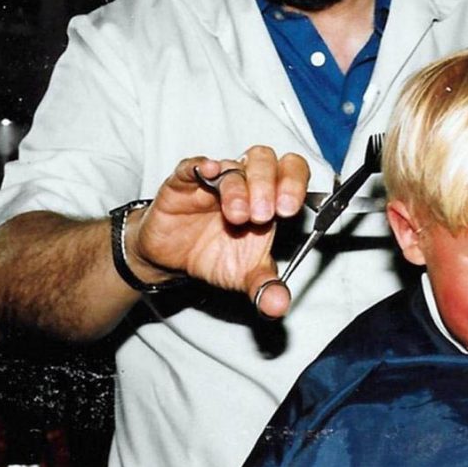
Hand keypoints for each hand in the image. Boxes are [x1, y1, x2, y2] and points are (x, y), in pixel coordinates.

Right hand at [125, 145, 308, 317]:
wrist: (172, 261)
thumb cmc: (216, 257)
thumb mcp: (243, 277)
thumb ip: (264, 287)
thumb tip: (278, 305)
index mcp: (270, 198)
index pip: (292, 172)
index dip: (294, 184)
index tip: (289, 209)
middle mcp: (246, 182)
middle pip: (266, 161)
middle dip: (268, 185)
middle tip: (262, 215)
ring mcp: (215, 180)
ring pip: (233, 166)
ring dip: (238, 188)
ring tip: (237, 216)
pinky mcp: (183, 183)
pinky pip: (192, 166)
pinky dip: (200, 166)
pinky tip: (208, 171)